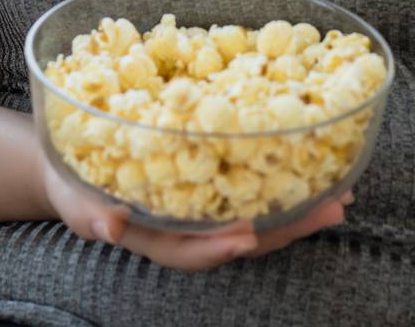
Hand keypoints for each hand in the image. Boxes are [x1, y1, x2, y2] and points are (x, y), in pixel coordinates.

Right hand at [39, 148, 353, 273]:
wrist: (76, 163)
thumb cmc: (73, 183)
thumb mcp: (72, 197)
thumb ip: (88, 214)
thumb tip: (109, 226)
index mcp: (157, 237)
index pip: (192, 251)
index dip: (219, 246)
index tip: (246, 236)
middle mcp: (190, 229)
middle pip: (242, 237)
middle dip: (286, 227)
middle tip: (330, 209)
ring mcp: (206, 209)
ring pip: (258, 216)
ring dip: (300, 208)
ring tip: (342, 194)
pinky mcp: (215, 184)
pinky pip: (254, 188)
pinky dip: (286, 180)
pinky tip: (320, 166)